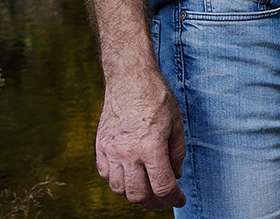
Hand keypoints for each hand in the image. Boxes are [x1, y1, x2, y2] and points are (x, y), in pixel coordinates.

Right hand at [96, 70, 186, 209]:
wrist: (130, 77)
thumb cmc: (156, 97)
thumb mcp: (176, 123)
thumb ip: (177, 153)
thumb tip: (175, 175)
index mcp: (150, 147)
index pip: (162, 187)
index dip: (173, 198)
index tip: (179, 199)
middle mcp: (128, 153)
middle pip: (138, 194)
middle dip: (154, 203)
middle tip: (164, 200)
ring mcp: (111, 151)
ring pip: (119, 189)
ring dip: (134, 195)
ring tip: (147, 190)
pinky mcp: (100, 146)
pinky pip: (105, 175)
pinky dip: (118, 182)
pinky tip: (129, 176)